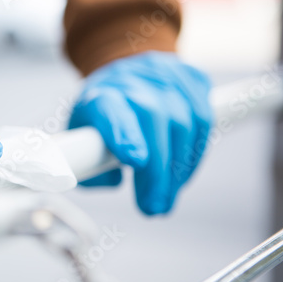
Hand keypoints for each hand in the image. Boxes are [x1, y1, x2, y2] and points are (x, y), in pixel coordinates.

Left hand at [69, 51, 212, 214]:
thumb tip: (115, 179)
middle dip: (157, 170)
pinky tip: (181, 175)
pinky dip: (195, 153)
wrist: (122, 75)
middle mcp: (133, 80)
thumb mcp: (80, 140)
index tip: (134, 162)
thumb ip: (90, 166)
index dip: (124, 133)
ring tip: (166, 197)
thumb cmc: (100, 115)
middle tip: (152, 206)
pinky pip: (203, 118)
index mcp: (99, 96)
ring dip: (178, 169)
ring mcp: (164, 75)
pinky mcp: (191, 78)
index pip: (112, 110)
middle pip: (153, 118)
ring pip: (184, 121)